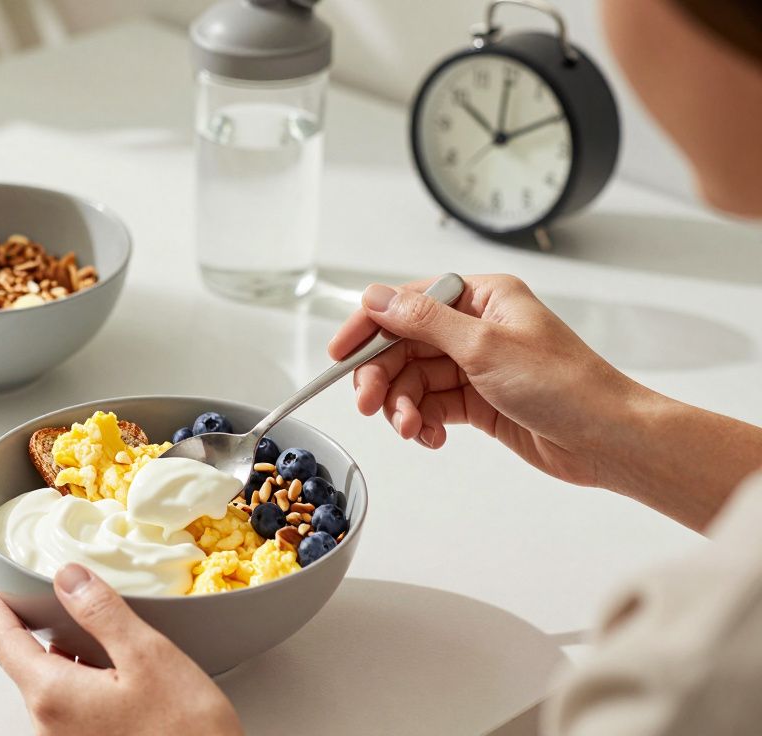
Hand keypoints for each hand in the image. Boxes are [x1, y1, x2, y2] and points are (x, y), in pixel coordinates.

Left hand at [0, 564, 242, 735]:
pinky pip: (71, 716)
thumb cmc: (186, 731)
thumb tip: (68, 579)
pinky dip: (82, 690)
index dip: (0, 616)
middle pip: (29, 672)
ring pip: (52, 694)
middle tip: (55, 610)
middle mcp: (50, 728)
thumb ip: (101, 613)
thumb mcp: (148, 656)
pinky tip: (115, 683)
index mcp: (54, 696)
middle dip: (40, 639)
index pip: (8, 646)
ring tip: (96, 644)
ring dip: (66, 666)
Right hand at [327, 274, 641, 487]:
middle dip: (383, 377)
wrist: (608, 439)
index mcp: (481, 297)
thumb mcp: (484, 347)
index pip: (406, 303)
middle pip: (403, 346)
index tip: (340, 354)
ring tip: (412, 430)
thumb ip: (423, 321)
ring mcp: (476, 365)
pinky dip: (424, 422)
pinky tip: (431, 437)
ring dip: (404, 406)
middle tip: (369, 405)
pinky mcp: (479, 401)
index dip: (368, 328)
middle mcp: (476, 327)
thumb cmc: (565, 386)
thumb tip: (376, 297)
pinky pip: (432, 406)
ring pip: (414, 381)